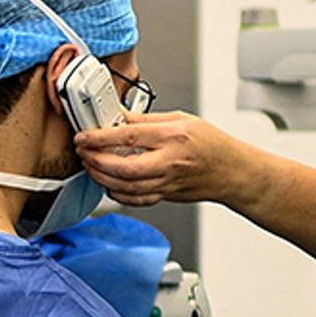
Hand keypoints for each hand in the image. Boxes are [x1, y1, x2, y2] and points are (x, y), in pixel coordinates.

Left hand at [79, 113, 266, 210]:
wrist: (231, 171)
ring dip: (102, 178)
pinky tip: (109, 185)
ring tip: (91, 167)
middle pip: (123, 166)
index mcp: (173, 136)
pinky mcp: (166, 195)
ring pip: (126, 186)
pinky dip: (118, 194)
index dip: (100, 137)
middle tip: (83, 153)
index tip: (84, 136)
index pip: (128, 136)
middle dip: (96, 161)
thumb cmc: (211, 144)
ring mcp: (167, 181)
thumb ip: (146, 120)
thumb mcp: (181, 119)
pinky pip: (136, 200)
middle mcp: (170, 161)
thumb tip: (118, 116)